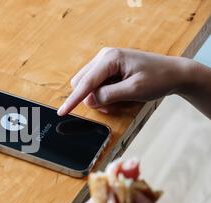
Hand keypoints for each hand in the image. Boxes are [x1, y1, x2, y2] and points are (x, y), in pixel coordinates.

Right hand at [57, 48, 210, 116]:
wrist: (174, 72)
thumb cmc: (158, 79)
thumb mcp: (134, 91)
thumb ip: (108, 96)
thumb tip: (88, 100)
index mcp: (110, 59)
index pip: (86, 83)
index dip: (73, 100)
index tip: (62, 112)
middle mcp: (104, 56)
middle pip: (82, 83)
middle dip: (91, 99)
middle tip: (111, 107)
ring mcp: (105, 60)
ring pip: (87, 84)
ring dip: (98, 97)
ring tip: (119, 101)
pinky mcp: (108, 67)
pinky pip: (95, 84)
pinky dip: (103, 94)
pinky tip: (118, 95)